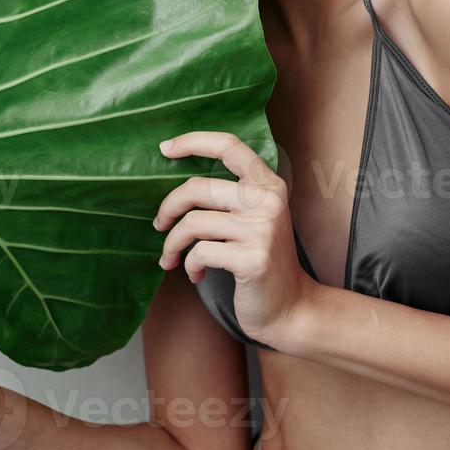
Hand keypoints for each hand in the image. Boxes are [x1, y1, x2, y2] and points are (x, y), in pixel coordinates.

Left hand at [154, 131, 320, 349]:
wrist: (290, 308)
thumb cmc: (262, 261)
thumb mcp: (256, 219)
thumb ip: (232, 196)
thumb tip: (179, 186)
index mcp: (269, 185)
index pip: (230, 146)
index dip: (194, 141)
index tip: (165, 147)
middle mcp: (268, 201)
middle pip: (198, 188)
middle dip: (168, 207)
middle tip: (159, 224)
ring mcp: (261, 230)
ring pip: (193, 222)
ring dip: (172, 243)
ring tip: (170, 258)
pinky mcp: (252, 259)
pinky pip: (200, 252)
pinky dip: (188, 265)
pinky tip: (195, 274)